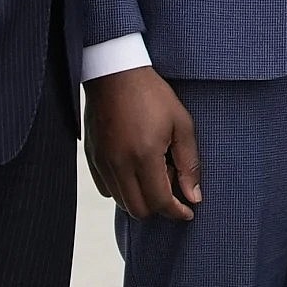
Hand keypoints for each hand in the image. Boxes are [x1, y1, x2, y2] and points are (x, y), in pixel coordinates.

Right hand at [86, 66, 199, 221]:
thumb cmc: (152, 95)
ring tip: (156, 172)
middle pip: (138, 210)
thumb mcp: (181, 124)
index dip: (177, 212)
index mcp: (144, 156)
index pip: (159, 202)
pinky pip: (107, 188)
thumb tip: (194, 196)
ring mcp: (102, 163)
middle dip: (160, 208)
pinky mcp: (92, 158)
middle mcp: (119, 165)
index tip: (189, 211)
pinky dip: (124, 189)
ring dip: (142, 198)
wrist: (115, 74)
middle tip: (173, 186)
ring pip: (121, 201)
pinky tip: (137, 169)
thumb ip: (189, 163)